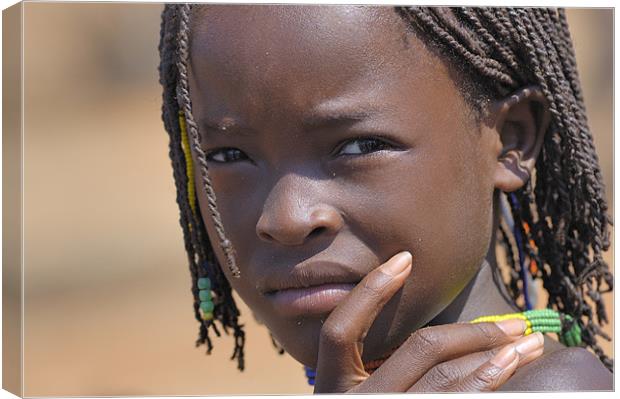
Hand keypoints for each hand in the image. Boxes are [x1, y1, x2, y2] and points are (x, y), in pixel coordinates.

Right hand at [313, 251, 544, 392]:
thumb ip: (371, 371)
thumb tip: (431, 337)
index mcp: (332, 389)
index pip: (342, 330)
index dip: (371, 292)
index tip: (403, 259)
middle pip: (419, 352)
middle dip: (474, 331)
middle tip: (516, 323)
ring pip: (448, 386)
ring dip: (495, 361)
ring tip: (527, 347)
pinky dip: (486, 392)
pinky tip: (507, 381)